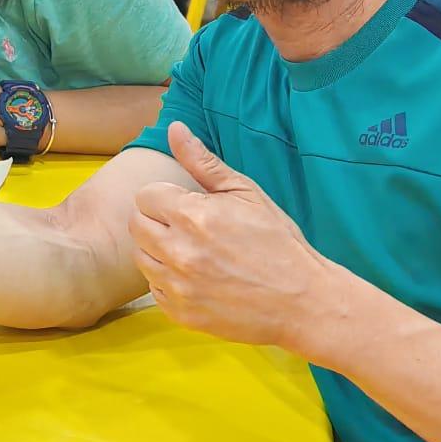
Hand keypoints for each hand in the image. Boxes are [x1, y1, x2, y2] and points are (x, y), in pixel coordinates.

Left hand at [129, 123, 341, 353]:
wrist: (305, 302)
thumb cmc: (278, 242)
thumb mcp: (246, 193)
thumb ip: (203, 161)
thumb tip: (175, 128)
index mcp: (192, 216)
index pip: (145, 196)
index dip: (165, 198)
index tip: (187, 206)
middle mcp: (178, 252)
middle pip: (136, 226)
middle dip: (157, 221)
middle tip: (187, 228)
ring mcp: (178, 286)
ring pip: (141, 259)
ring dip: (158, 251)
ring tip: (191, 252)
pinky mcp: (182, 314)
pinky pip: (154, 290)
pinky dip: (168, 282)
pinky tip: (196, 278)